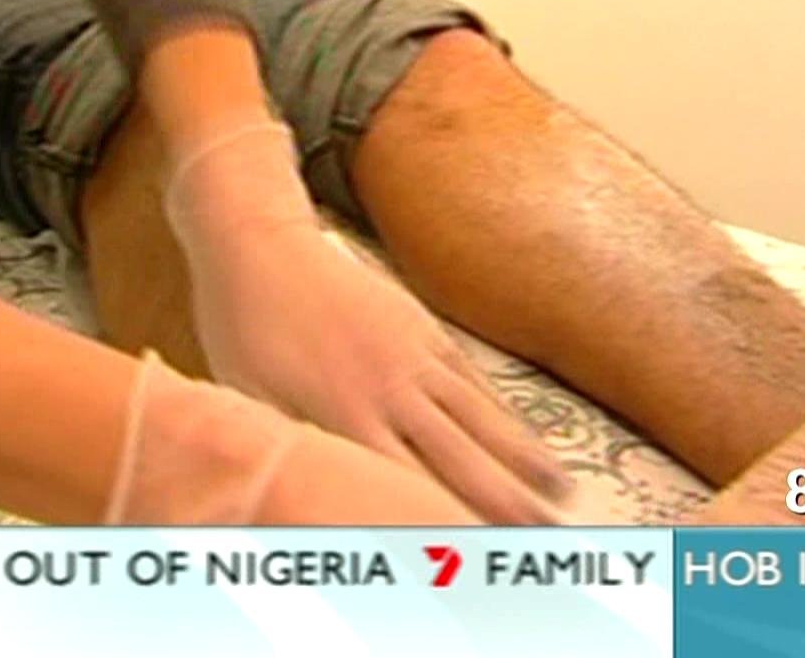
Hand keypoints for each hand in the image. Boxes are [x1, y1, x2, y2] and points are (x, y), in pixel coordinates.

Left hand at [162, 122, 571, 523]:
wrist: (260, 246)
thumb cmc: (242, 331)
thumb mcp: (250, 401)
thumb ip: (294, 452)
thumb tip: (318, 501)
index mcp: (344, 418)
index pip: (408, 489)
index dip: (446, 527)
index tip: (480, 559)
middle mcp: (390, 392)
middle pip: (463, 460)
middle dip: (508, 504)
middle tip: (548, 540)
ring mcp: (414, 356)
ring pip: (481, 419)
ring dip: (523, 460)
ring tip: (562, 494)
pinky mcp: (423, 328)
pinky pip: (473, 381)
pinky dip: (504, 414)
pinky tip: (526, 438)